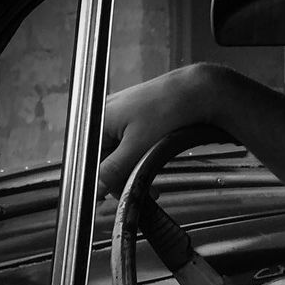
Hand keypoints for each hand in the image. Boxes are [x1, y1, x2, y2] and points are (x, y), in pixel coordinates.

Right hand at [98, 64, 219, 197]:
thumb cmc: (167, 109)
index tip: (120, 195)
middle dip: (123, 178)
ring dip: (134, 170)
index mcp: (97, 120)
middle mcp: (103, 115)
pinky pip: (130, 142)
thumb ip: (114, 169)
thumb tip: (95, 189)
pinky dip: (140, 157)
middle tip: (145, 193)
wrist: (196, 89)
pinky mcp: (135, 115)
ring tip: (154, 187)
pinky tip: (153, 165)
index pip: (88, 160)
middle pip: (104, 157)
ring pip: (119, 152)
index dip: (102, 181)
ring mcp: (120, 114)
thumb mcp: (138, 145)